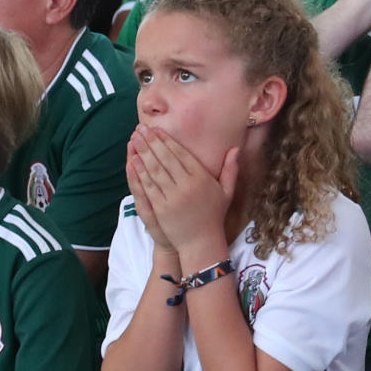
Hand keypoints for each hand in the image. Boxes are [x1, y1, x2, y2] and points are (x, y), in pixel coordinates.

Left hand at [127, 125, 236, 261]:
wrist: (201, 242)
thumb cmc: (213, 215)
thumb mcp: (226, 191)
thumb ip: (230, 169)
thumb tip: (236, 148)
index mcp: (202, 179)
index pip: (181, 154)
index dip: (167, 140)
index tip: (156, 129)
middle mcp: (187, 185)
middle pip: (166, 158)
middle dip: (152, 141)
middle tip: (141, 128)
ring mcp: (172, 197)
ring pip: (155, 169)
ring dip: (143, 152)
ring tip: (135, 138)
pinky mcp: (161, 208)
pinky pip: (149, 186)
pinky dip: (140, 172)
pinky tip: (134, 160)